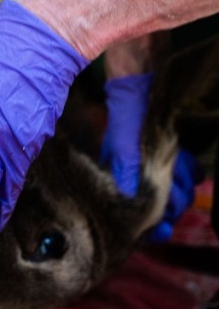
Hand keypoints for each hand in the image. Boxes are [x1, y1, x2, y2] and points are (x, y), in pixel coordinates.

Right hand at [101, 73, 202, 238]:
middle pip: (157, 200)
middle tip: (178, 200)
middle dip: (170, 203)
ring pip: (172, 186)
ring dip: (182, 186)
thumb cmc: (128, 111)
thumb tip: (131, 199)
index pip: (133, 208)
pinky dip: (189, 170)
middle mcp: (135, 168)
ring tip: (183, 177)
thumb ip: (125, 169)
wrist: (141, 76)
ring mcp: (152, 158)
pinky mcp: (166, 146)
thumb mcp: (124, 143)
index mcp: (119, 173)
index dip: (147, 223)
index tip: (161, 232)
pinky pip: (183, 168)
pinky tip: (190, 166)